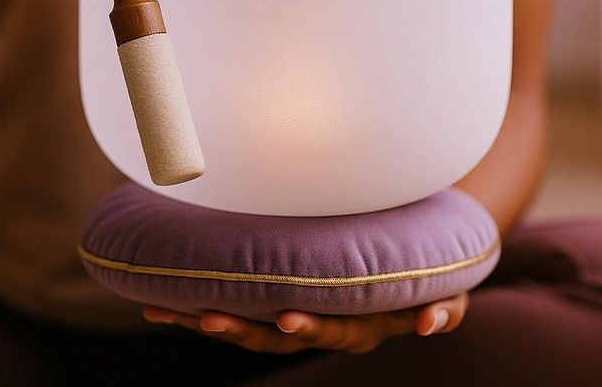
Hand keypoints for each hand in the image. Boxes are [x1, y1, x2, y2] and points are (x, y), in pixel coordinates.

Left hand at [141, 293, 467, 354]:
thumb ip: (442, 309)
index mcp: (358, 326)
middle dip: (241, 330)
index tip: (287, 317)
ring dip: (204, 321)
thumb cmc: (428, 276)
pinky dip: (193, 311)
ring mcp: (293, 318)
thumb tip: (430, 324)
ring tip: (164, 310)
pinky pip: (233, 311)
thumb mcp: (447, 294)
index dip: (309, 326)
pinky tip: (154, 306)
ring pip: (244, 328)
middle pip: (275, 337)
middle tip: (207, 318)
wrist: (407, 265)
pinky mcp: (271, 305)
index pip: (330, 330)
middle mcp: (321, 328)